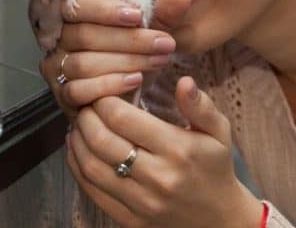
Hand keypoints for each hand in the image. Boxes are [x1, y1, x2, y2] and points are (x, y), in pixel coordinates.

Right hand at [38, 0, 178, 121]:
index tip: (139, 15)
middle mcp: (57, 38)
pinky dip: (109, 85)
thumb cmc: (135, 54)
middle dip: (129, 39)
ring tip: (158, 60)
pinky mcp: (62, 95)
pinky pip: (78, 90)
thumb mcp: (152, 31)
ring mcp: (55, 67)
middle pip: (84, 35)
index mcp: (73, 13)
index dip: (106, 10)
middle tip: (165, 43)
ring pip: (82, 63)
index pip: (78, 5)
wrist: (127, 92)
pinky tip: (136, 80)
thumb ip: (165, 12)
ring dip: (125, 61)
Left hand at [67, 76, 262, 227]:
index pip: (123, 118)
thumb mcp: (219, 132)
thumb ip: (200, 106)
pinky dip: (78, 168)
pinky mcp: (129, 219)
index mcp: (178, 149)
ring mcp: (141, 201)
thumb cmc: (215, 167)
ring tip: (78, 126)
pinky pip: (93, 192)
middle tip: (86, 106)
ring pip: (91, 167)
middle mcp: (157, 176)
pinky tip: (78, 151)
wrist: (218, 217)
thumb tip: (184, 81)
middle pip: (101, 140)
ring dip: (77, 142)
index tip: (104, 93)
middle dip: (85, 118)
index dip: (104, 101)